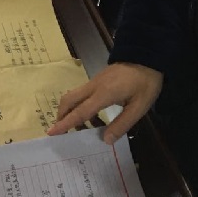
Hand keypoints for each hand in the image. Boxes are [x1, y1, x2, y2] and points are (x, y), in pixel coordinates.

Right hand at [48, 62, 162, 142]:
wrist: (147, 56)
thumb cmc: (145, 82)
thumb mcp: (139, 107)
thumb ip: (122, 124)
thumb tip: (106, 141)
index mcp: (103, 94)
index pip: (80, 112)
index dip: (65, 124)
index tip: (51, 132)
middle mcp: (94, 87)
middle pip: (68, 100)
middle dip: (62, 116)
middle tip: (63, 132)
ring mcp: (94, 82)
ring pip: (74, 97)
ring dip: (72, 112)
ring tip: (86, 129)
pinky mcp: (98, 80)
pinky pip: (83, 95)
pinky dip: (81, 107)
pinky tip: (96, 118)